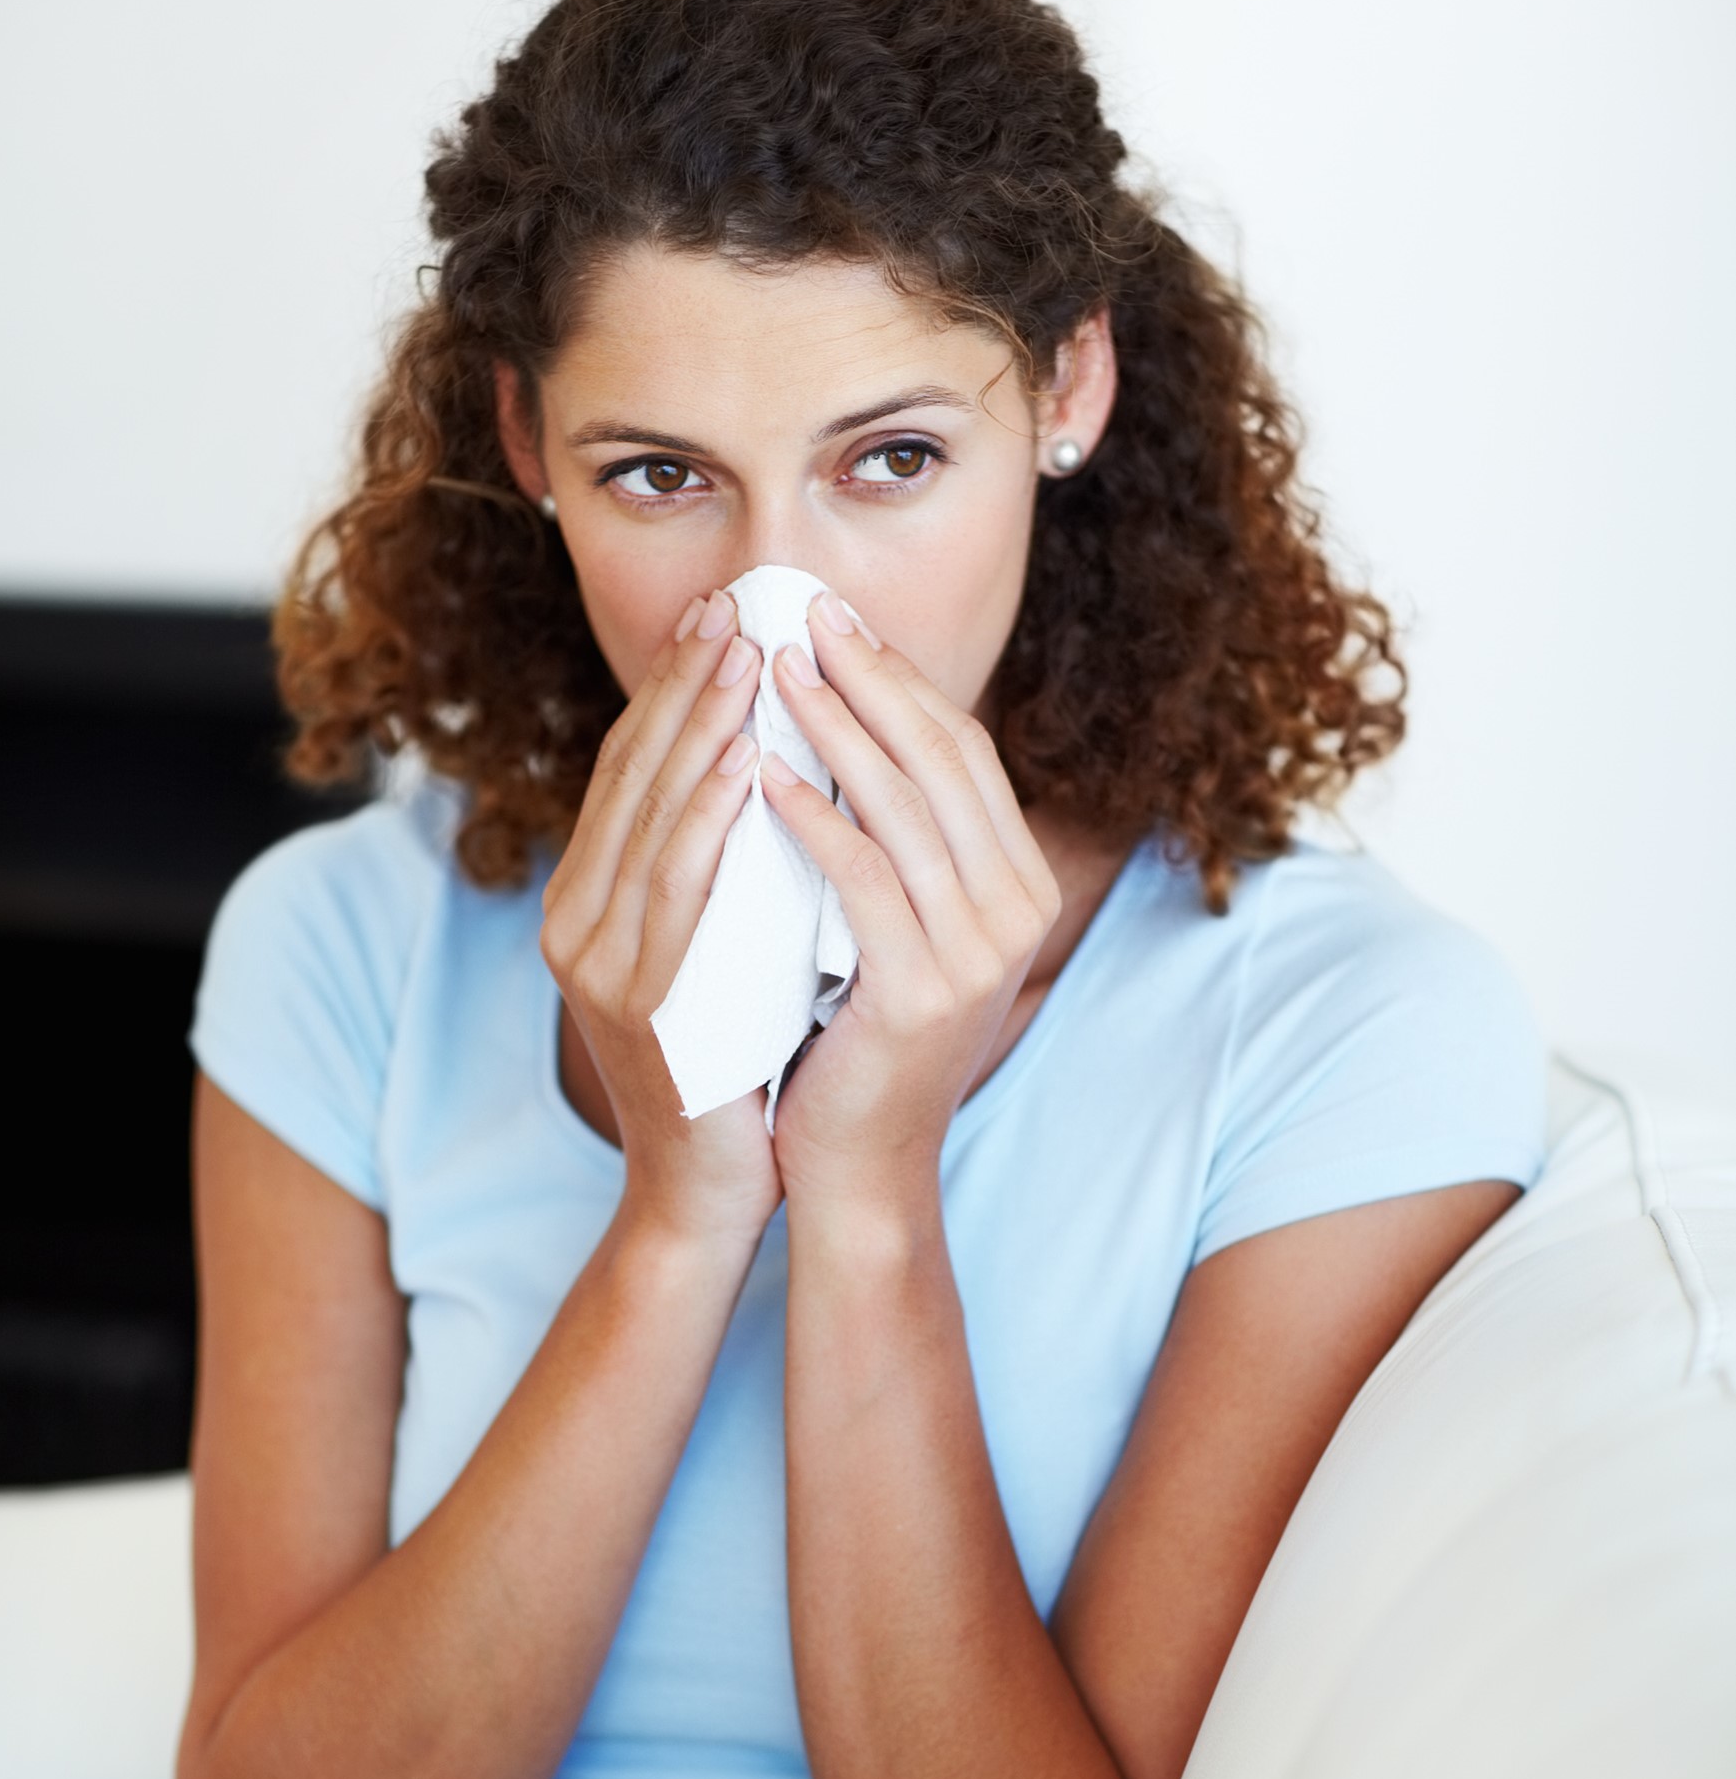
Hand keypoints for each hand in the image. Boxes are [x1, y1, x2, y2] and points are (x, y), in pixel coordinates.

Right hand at [540, 590, 780, 1246]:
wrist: (709, 1190)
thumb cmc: (735, 1063)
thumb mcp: (722, 945)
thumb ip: (723, 869)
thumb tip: (769, 766)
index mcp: (591, 902)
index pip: (628, 770)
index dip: (670, 688)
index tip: (722, 616)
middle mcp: (578, 921)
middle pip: (630, 776)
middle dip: (685, 683)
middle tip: (736, 604)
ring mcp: (598, 962)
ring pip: (648, 818)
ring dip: (697, 728)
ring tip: (746, 655)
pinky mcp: (636, 1002)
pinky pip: (674, 891)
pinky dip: (704, 818)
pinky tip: (739, 761)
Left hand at [761, 592, 1061, 1205]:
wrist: (858, 1167)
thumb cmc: (855, 1040)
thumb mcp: (894, 929)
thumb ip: (896, 846)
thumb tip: (846, 730)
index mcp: (1015, 885)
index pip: (962, 751)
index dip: (899, 678)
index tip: (834, 619)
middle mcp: (1014, 910)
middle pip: (941, 760)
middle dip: (868, 677)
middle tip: (802, 612)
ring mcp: (977, 953)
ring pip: (904, 806)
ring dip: (833, 727)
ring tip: (772, 669)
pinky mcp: (922, 991)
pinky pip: (863, 879)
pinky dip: (814, 818)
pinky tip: (763, 774)